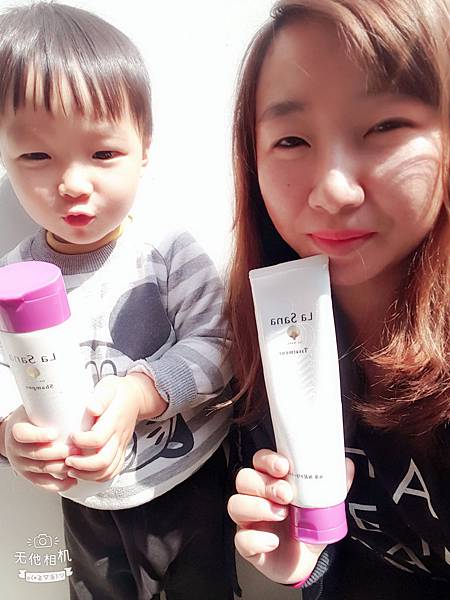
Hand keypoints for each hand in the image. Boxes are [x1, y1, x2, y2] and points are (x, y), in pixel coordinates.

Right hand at [0, 406, 77, 491]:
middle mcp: (17, 449)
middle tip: (75, 449)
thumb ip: (51, 403)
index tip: (55, 433)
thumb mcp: (36, 407)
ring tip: (78, 462)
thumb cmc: (32, 417)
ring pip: (42, 469)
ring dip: (61, 468)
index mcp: (17, 430)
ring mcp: (22, 464)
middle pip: (36, 454)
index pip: (23, 434)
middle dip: (57, 453)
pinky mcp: (29, 476)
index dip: (39, 435)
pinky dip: (58, 484)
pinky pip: (43, 484)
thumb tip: (78, 393)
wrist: (17, 432)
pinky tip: (72, 480)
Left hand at [65, 373, 164, 481]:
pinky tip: (84, 472)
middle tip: (67, 459)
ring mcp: (121, 445)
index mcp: (114, 420)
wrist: (136, 396)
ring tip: (71, 468)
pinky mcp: (121, 451)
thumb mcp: (108, 387)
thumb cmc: (118, 391)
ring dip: (87, 474)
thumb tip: (92, 408)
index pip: (98, 439)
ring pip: (108, 470)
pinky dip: (98, 476)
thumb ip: (100, 398)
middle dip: (81, 465)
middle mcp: (118, 436)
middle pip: (103, 460)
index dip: (81, 441)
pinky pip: (113, 470)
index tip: (71, 435)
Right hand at [228, 449, 354, 585]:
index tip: (284, 466)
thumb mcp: (322, 504)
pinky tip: (273, 541)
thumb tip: (347, 465)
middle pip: (244, 479)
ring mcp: (248, 520)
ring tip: (281, 515)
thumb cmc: (308, 526)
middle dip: (265, 484)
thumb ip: (333, 484)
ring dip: (258, 507)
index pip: (259, 460)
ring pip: (235, 504)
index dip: (267, 460)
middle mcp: (255, 497)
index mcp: (271, 481)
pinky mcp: (247, 545)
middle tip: (287, 494)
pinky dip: (256, 539)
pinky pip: (241, 539)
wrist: (306, 561)